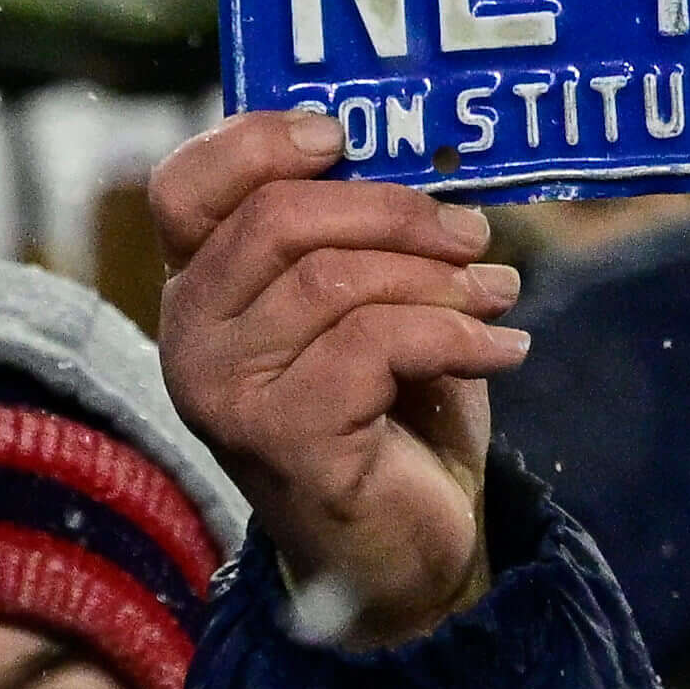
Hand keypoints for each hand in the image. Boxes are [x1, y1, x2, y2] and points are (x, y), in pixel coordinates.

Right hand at [147, 109, 521, 652]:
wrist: (404, 551)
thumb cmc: (387, 419)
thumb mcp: (369, 309)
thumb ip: (362, 239)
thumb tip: (426, 158)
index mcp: (200, 289)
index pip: (186, 186)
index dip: (258, 143)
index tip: (345, 137)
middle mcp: (190, 336)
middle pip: (277, 219)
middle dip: (394, 212)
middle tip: (473, 234)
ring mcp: (224, 391)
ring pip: (334, 280)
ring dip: (438, 280)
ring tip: (499, 295)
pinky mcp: (280, 436)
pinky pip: (375, 344)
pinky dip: (455, 335)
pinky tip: (504, 349)